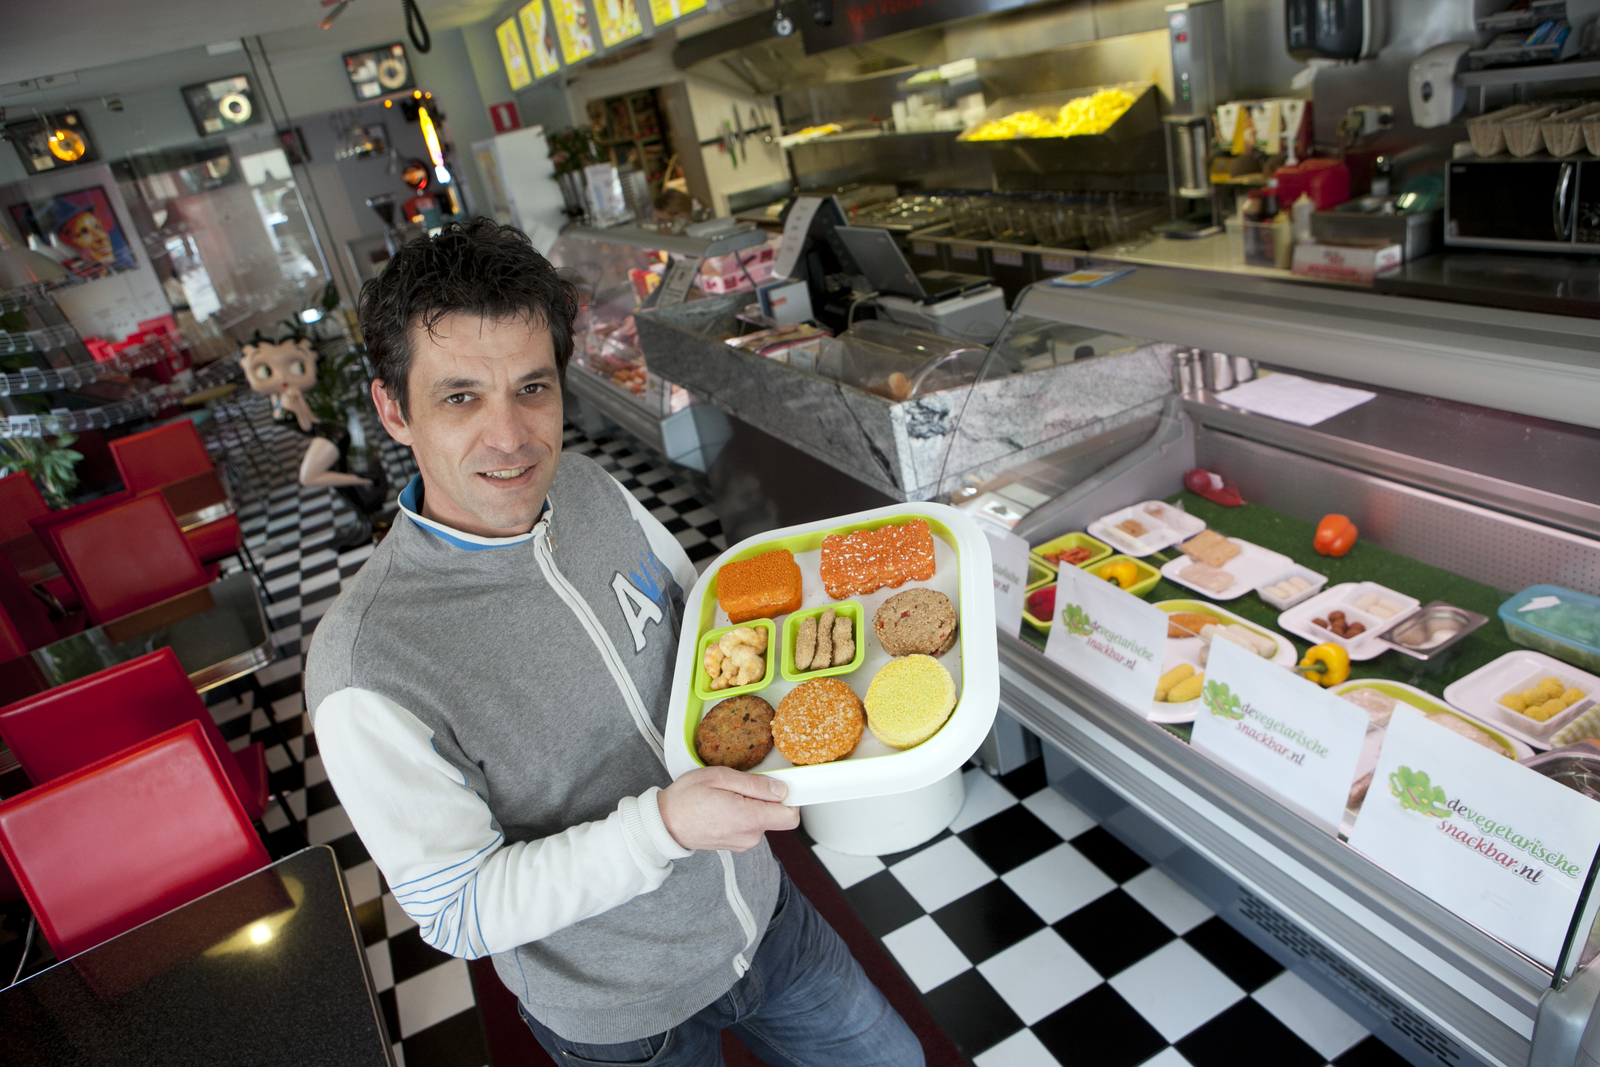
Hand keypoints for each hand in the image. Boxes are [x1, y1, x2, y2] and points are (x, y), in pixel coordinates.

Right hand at [658, 767, 798, 851]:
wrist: (663, 824)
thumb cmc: (685, 799)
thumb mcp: (720, 778)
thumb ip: (754, 785)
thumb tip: (781, 789)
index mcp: (747, 819)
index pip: (790, 817)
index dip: (791, 799)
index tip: (784, 785)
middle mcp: (749, 836)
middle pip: (776, 815)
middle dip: (765, 798)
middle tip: (741, 785)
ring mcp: (743, 843)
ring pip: (763, 819)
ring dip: (752, 805)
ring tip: (727, 795)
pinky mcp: (736, 844)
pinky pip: (751, 826)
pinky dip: (744, 814)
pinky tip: (724, 806)